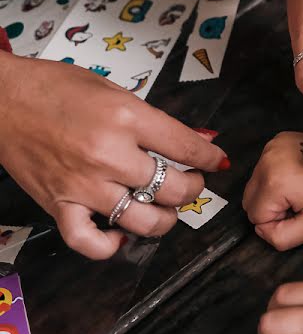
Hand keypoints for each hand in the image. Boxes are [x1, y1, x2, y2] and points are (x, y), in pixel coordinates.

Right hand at [0, 54, 227, 259]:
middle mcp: (107, 155)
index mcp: (126, 118)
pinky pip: (89, 242)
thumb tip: (199, 140)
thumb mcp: (115, 91)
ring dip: (166, 220)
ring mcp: (82, 184)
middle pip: (174, 189)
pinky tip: (123, 234)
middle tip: (192, 183)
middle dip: (194, 189)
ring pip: (144, 220)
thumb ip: (156, 121)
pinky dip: (111, 245)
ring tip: (167, 208)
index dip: (210, 158)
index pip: (187, 147)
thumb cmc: (54, 88)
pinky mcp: (58, 205)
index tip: (217, 162)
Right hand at [242, 131, 302, 250]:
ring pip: (256, 184)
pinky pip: (264, 169)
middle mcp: (267, 159)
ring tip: (301, 189)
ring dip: (273, 192)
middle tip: (300, 203)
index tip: (300, 211)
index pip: (255, 216)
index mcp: (275, 181)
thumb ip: (282, 236)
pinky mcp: (278, 140)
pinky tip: (299, 176)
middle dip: (271, 207)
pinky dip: (275, 177)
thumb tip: (261, 230)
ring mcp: (272, 147)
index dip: (277, 221)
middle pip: (250, 199)